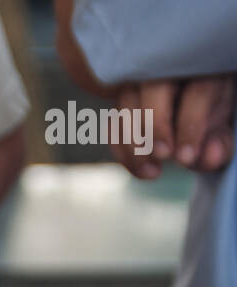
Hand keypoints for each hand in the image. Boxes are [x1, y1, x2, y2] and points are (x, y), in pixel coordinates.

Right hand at [109, 76, 234, 180]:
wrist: (189, 111)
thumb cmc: (207, 119)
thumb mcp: (219, 131)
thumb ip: (220, 144)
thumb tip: (211, 157)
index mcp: (203, 69)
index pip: (196, 91)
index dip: (190, 126)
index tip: (186, 158)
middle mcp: (169, 67)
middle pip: (154, 87)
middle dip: (156, 126)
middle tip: (163, 156)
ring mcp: (140, 80)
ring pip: (126, 104)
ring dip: (134, 143)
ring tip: (151, 172)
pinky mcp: (121, 98)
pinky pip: (113, 123)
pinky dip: (121, 149)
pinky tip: (138, 169)